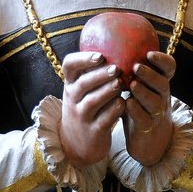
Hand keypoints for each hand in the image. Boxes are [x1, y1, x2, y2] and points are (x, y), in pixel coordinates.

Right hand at [59, 51, 124, 166]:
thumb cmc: (85, 110)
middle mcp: (73, 99)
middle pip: (83, 84)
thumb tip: (116, 46)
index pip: (69, 66)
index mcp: (71, 85)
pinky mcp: (93, 131)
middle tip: (116, 68)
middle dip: (100, 75)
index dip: (83, 59)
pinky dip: (114, 110)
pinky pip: (104, 119)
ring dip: (107, 91)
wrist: (77, 145)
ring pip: (92, 101)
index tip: (100, 56)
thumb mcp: (82, 92)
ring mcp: (81, 116)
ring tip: (121, 84)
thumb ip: (93, 73)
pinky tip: (123, 103)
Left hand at [123, 50, 175, 165]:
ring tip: (131, 84)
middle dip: (150, 74)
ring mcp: (156, 114)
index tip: (149, 53)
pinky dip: (136, 110)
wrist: (147, 141)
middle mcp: (161, 97)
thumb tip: (105, 50)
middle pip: (162, 84)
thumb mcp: (139, 89)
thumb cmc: (139, 109)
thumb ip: (130, 73)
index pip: (169, 68)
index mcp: (159, 84)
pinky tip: (126, 103)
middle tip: (136, 67)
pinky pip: (144, 118)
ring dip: (143, 92)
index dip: (162, 60)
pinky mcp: (147, 128)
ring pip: (155, 101)